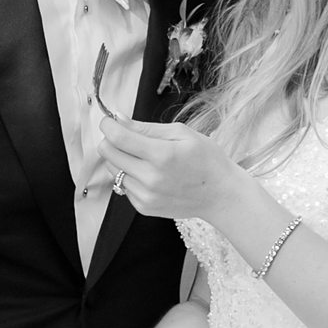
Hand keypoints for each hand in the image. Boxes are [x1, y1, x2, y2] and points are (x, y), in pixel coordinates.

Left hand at [92, 97, 233, 221]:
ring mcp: (145, 195)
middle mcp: (150, 178)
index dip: (108, 126)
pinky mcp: (144, 207)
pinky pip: (123, 186)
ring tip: (141, 156)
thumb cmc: (206, 160)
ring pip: (113, 170)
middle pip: (108, 154)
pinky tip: (148, 174)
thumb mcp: (182, 134)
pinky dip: (129, 176)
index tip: (108, 121)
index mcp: (162, 155)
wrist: (220, 195)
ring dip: (120, 159)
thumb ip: (148, 128)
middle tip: (123, 136)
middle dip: (110, 140)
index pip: (118, 138)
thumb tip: (120, 120)